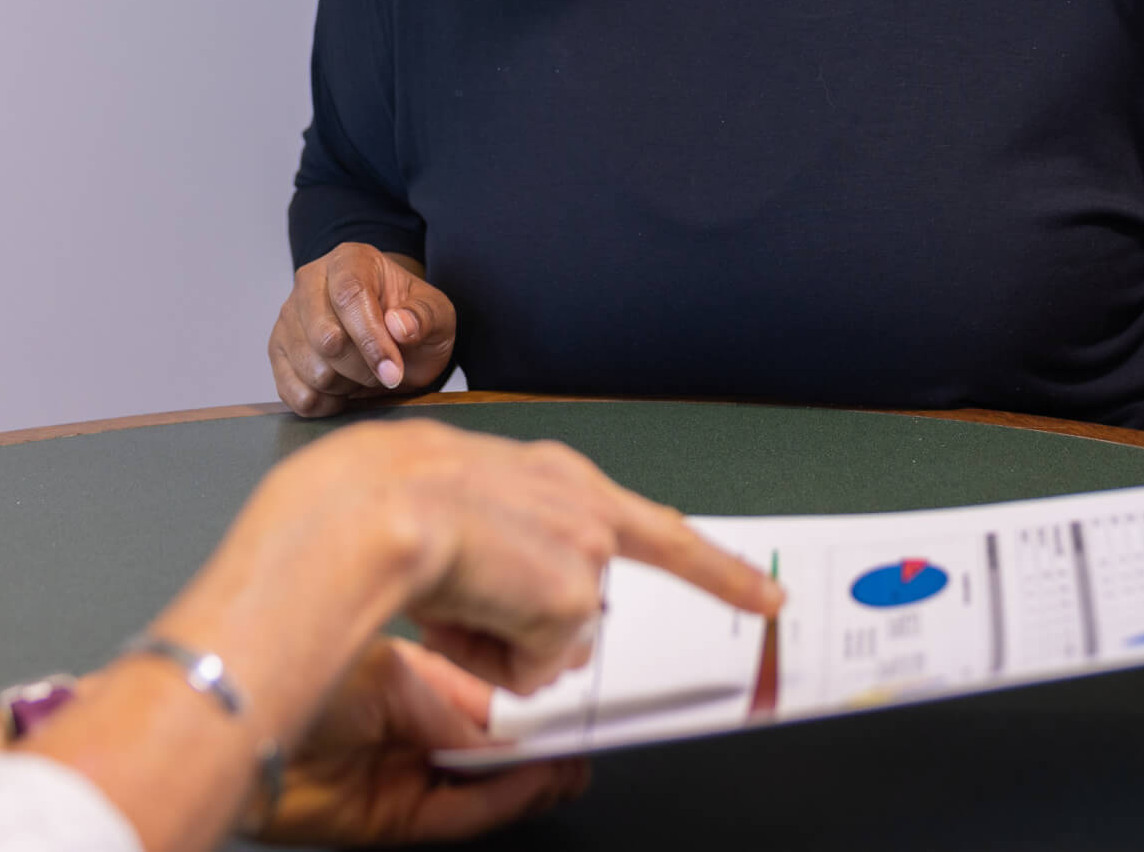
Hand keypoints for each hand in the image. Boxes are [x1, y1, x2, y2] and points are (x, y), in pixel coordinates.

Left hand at [253, 638, 587, 844]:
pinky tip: (532, 780)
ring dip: (530, 778)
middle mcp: (412, 731)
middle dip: (541, 745)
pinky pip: (459, 814)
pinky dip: (500, 801)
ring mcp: (405, 777)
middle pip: (492, 747)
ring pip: (483, 786)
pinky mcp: (394, 820)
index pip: (487, 700)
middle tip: (582, 737)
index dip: (530, 703)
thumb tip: (511, 725)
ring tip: (570, 762)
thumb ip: (457, 706)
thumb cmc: (295, 670)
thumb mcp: (398, 676)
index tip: (566, 692)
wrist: (234, 723)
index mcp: (413, 682)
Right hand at [268, 243, 456, 416]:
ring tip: (365, 374)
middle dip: (362, 367)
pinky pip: (293, 392)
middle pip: (325, 337)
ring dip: (345, 385)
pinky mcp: (277, 352)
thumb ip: (424, 316)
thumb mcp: (437, 314)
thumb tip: (399, 326)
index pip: (350, 295)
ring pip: (310, 368)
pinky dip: (324, 402)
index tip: (393, 371)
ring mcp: (288, 317)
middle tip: (387, 372)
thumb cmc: (412, 319)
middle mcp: (310, 281)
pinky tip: (343, 392)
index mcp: (350, 260)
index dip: (371, 339)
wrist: (392, 335)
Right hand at [385, 428, 784, 696]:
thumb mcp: (459, 508)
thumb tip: (541, 622)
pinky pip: (531, 669)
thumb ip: (512, 549)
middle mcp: (582, 502)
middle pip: (593, 591)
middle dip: (542, 622)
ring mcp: (586, 547)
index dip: (718, 567)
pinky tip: (461, 613)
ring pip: (550, 638)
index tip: (768, 595)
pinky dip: (490, 659)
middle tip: (486, 596)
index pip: (653, 527)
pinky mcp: (574, 596)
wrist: (374, 506)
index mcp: (553, 474)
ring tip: (448, 591)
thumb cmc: (385, 495)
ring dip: (496, 640)